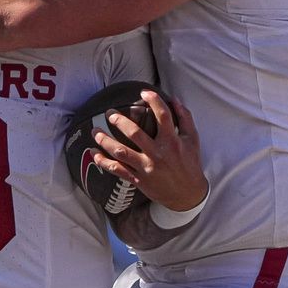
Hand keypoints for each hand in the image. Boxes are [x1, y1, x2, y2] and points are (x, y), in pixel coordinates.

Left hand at [91, 91, 206, 212]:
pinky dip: (104, 162)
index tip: (144, 92)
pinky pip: (118, 170)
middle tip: (109, 113)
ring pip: (122, 152)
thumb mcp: (192, 139)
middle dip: (120, 121)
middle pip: (135, 134)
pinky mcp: (139, 179)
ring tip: (95, 131)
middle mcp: (158, 153)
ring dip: (106, 141)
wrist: (187, 195)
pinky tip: (94, 154)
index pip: (163, 116)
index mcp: (172, 141)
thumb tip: (173, 99)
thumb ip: (185, 118)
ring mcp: (146, 167)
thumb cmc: (190, 164)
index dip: (154, 101)